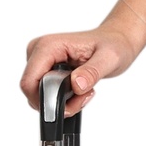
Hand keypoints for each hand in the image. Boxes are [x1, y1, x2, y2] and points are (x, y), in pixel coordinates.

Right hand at [19, 27, 138, 114]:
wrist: (116, 41)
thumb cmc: (113, 44)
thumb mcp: (109, 58)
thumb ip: (92, 72)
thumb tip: (76, 84)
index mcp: (48, 46)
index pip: (29, 82)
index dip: (45, 101)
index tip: (71, 105)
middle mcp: (39, 51)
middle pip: (33, 92)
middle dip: (57, 103)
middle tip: (84, 96)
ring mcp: (41, 61)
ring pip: (40, 95)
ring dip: (63, 102)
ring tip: (85, 91)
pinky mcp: (45, 69)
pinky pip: (46, 93)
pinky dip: (63, 99)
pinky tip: (79, 91)